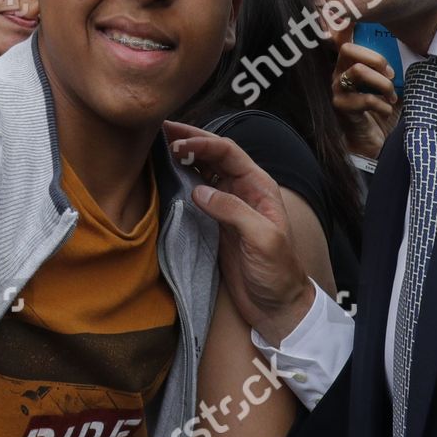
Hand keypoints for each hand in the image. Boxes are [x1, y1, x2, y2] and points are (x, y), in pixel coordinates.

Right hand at [163, 123, 313, 346]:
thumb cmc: (277, 272)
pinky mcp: (216, 221)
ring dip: (183, 157)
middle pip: (213, 155)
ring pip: (203, 170)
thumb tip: (199, 190)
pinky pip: (197, 192)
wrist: (276, 306)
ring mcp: (228, 204)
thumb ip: (233, 210)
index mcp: (259, 186)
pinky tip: (166, 174)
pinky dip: (181, 180)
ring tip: (159, 145)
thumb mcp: (262, 239)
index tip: (177, 142)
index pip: (227, 153)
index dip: (202, 143)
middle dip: (189, 140)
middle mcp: (243, 189)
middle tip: (161, 129)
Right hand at [330, 30, 397, 159]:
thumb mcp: (388, 85)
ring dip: (382, 84)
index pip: (342, 38)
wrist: (373, 141)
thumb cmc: (382, 110)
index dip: (346, 26)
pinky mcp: (341, 107)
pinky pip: (365, 99)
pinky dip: (383, 106)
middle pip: (347, 49)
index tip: (365, 25)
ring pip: (358, 71)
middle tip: (390, 74)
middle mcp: (337, 72)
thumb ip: (389, 69)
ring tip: (391, 96)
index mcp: (348, 63)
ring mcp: (336, 89)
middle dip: (375, 59)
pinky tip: (386, 111)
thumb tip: (413, 50)